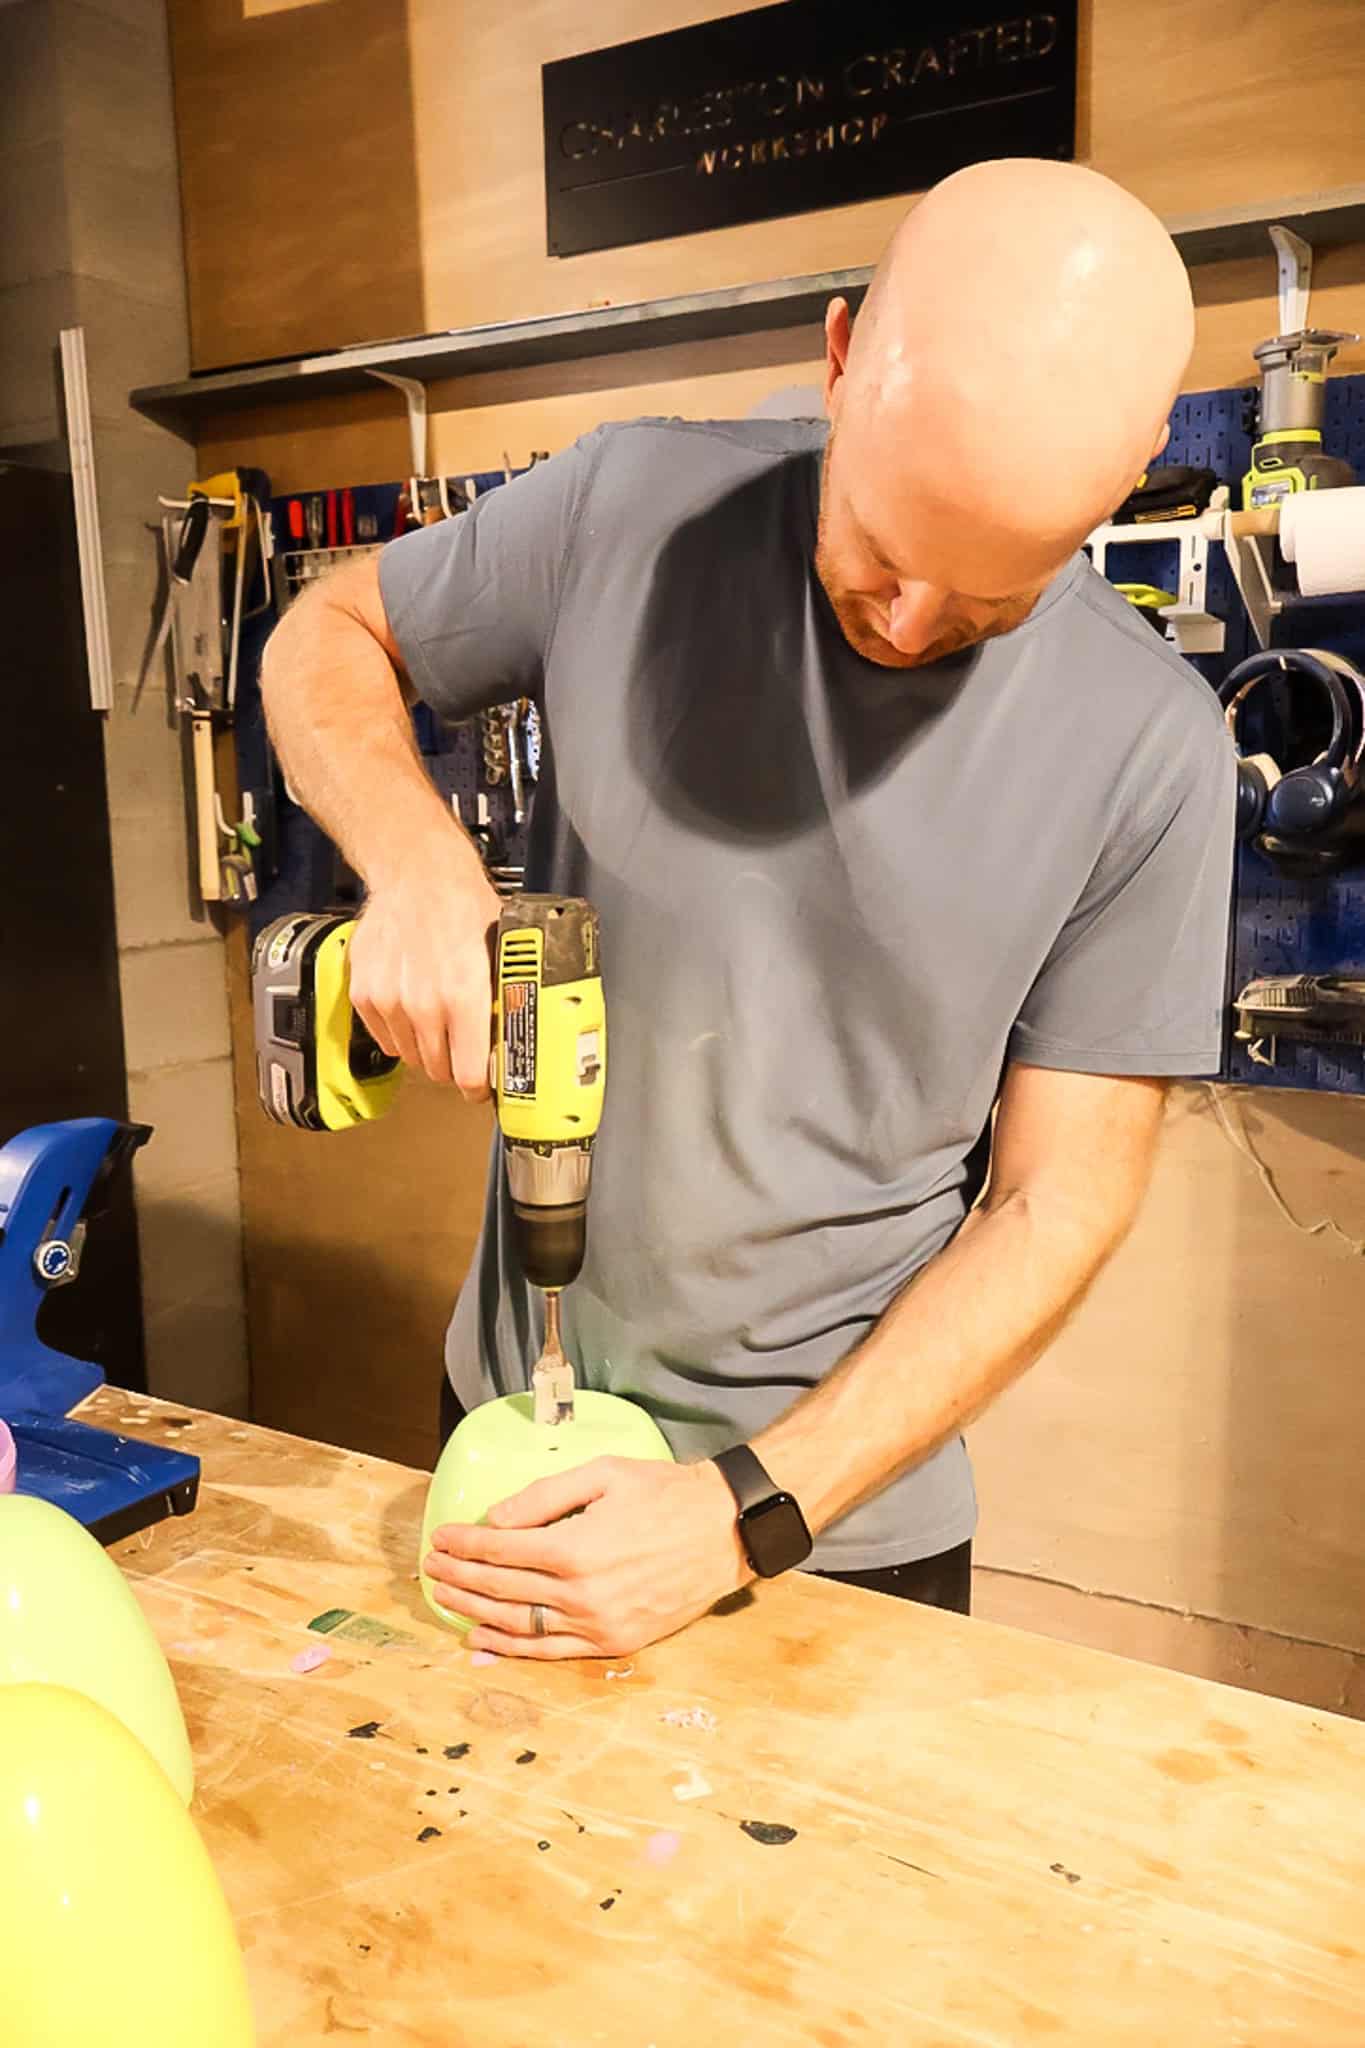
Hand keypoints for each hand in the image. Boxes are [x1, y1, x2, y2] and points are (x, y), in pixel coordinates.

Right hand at [348, 840, 499, 1096]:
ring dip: (427, 1048)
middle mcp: (424, 1005)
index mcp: (464, 996)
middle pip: (439, 1071)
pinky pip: (385, 1039)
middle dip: (455, 1066)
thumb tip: (518, 1039)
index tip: (484, 1090)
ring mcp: (389, 1001)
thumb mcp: (500, 952)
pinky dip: (400, 1032)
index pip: (470, 1073)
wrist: (418, 874)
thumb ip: (503, 1001)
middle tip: (465, 1051)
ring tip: (439, 1021)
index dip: (480, 1088)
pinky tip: (413, 1008)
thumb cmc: (464, 906)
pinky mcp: (364, 995)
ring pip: (411, 1057)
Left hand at [424, 1457, 751, 1658]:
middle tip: (432, 1568)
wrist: (724, 1531)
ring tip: (447, 1600)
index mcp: (576, 1548)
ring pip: (519, 1625)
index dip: (464, 1545)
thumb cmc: (665, 1494)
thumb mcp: (603, 1474)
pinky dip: (511, 1649)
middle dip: (460, 1577)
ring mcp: (598, 1625)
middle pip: (501, 1589)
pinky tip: (483, 1640)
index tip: (441, 1539)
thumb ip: (544, 1497)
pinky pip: (551, 1652)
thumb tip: (494, 1520)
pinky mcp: (615, 1643)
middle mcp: (582, 1594)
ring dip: (475, 1613)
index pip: (500, 1550)